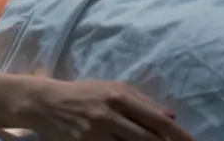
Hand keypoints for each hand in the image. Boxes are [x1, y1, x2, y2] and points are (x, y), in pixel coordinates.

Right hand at [20, 79, 193, 140]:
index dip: (177, 134)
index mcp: (118, 96)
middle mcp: (109, 114)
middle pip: (146, 139)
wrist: (47, 103)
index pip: (155, 119)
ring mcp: (96, 133)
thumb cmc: (85, 93)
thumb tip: (170, 116)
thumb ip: (142, 100)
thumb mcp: (113, 88)